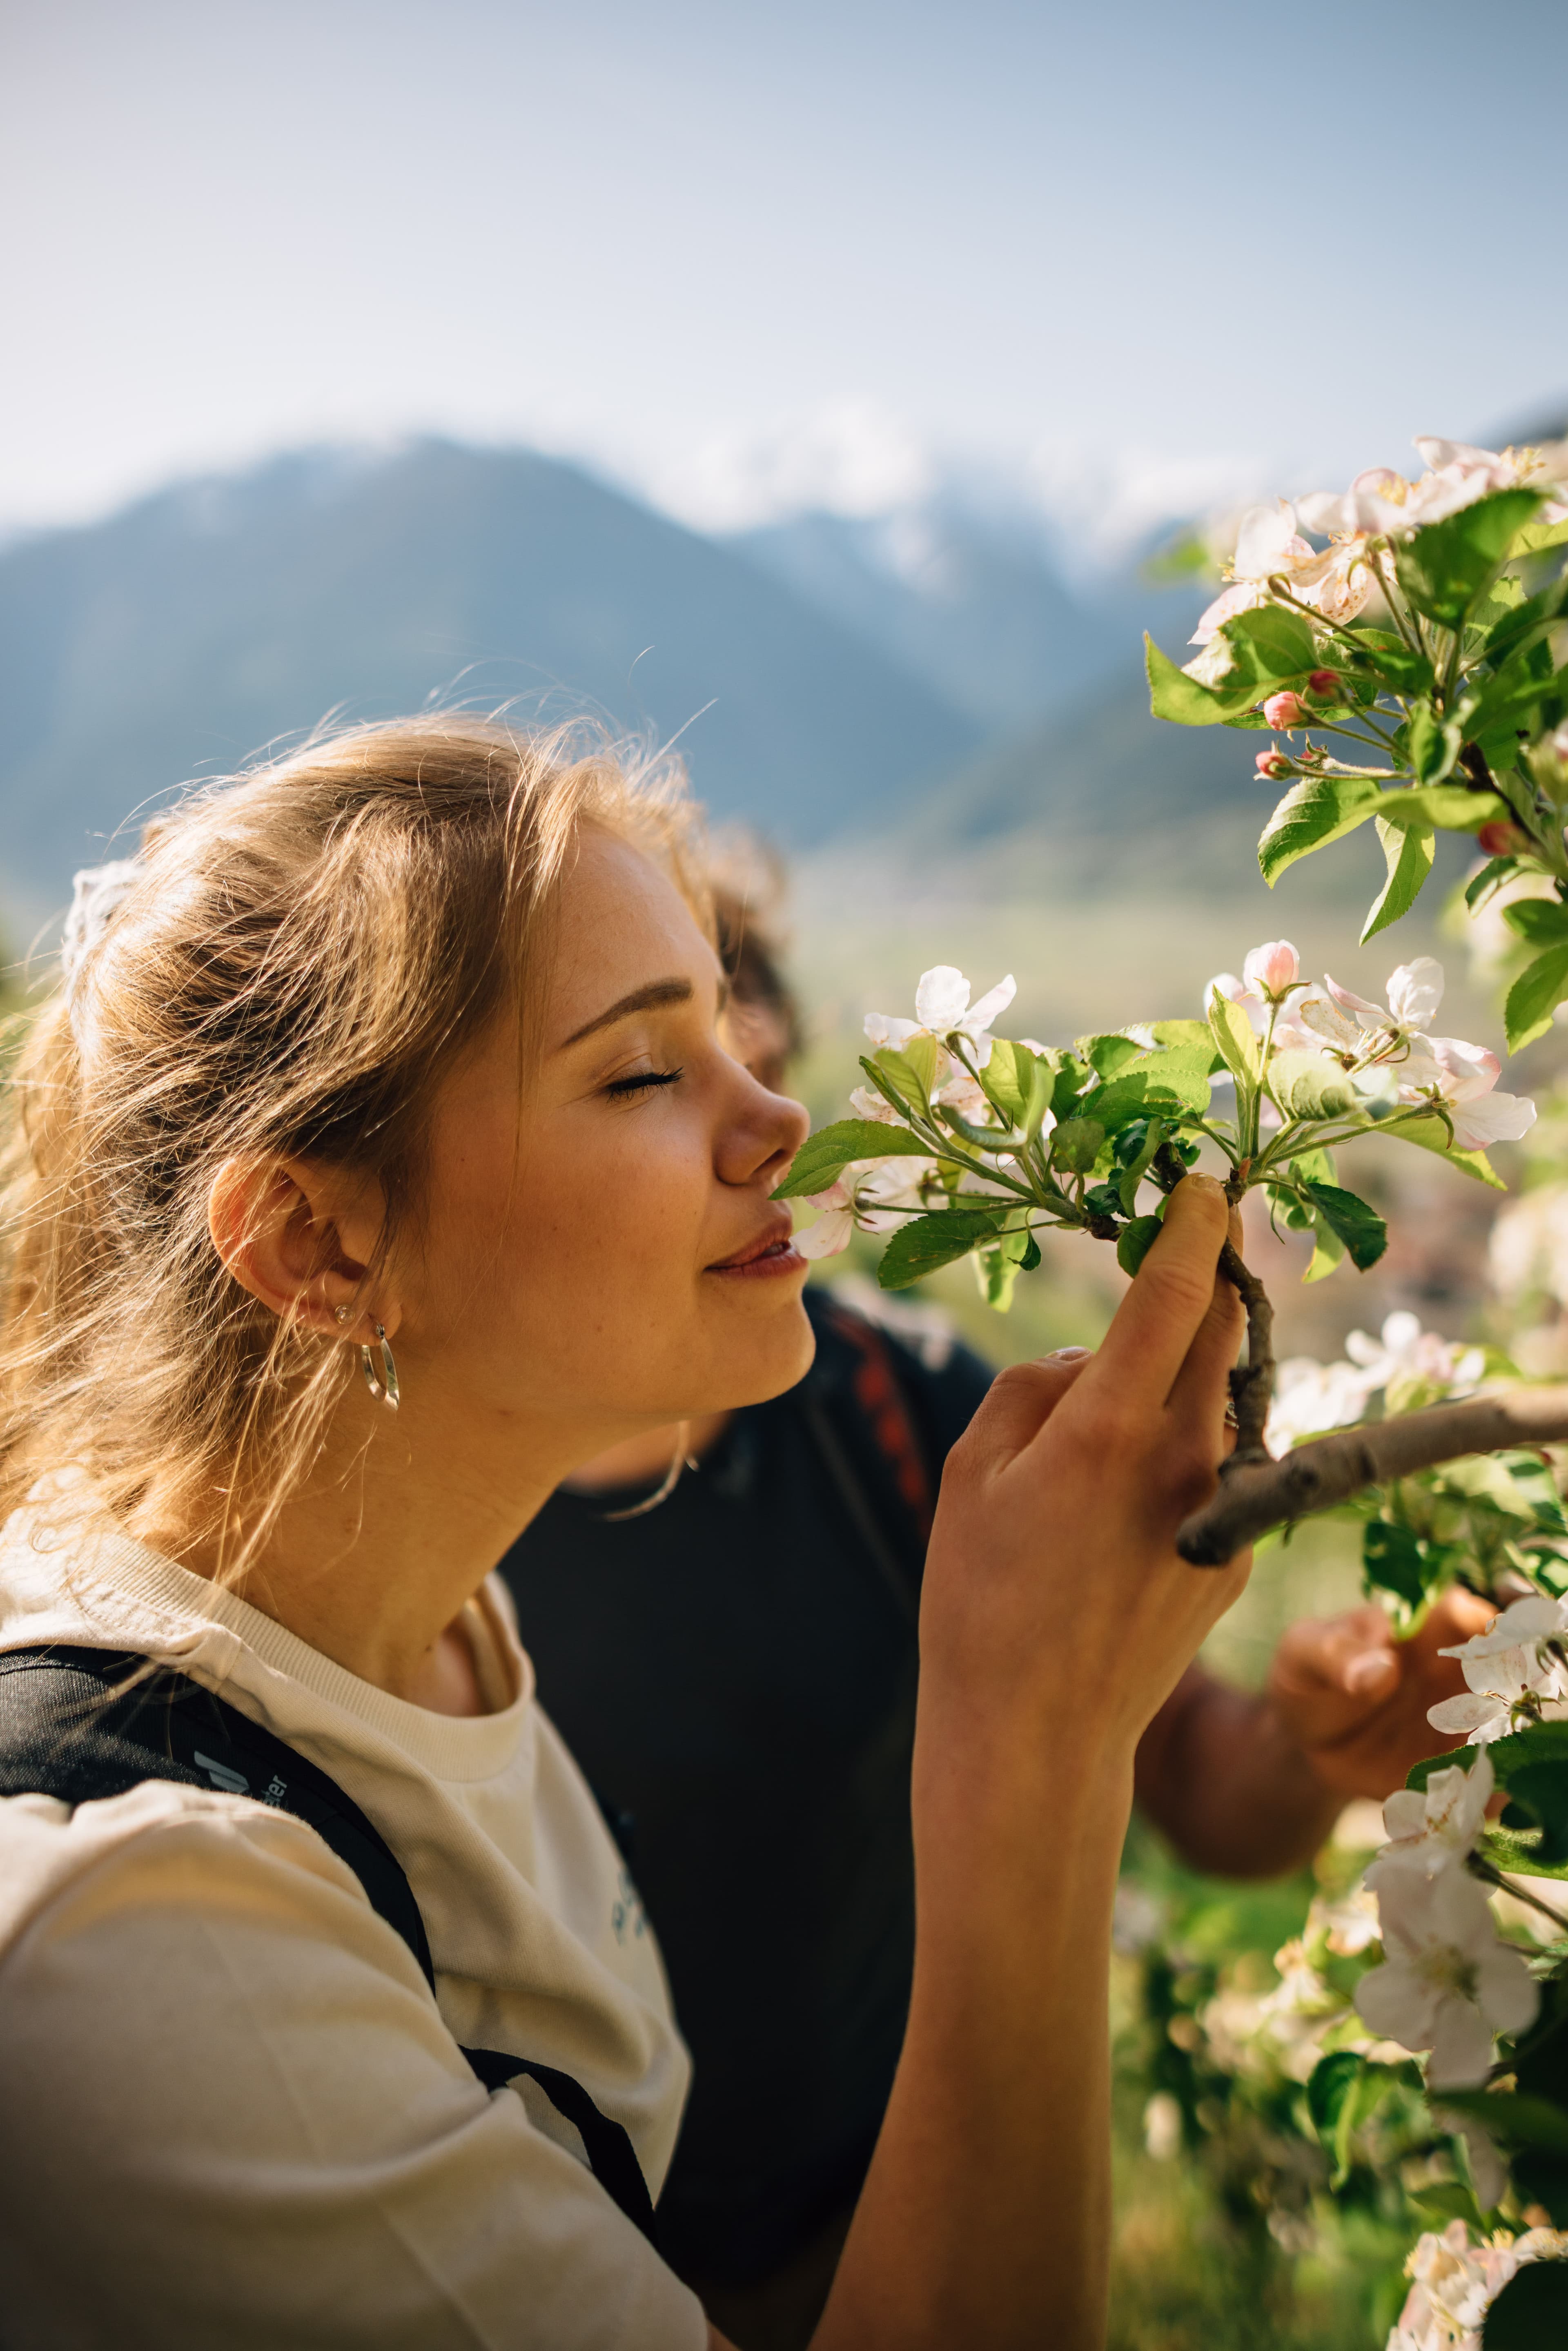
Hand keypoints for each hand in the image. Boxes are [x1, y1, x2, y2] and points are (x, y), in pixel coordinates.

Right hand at [919, 1175, 1251, 1780]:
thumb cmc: (980, 1598)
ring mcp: (1226, 1509)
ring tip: (1112, 1420)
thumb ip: (1039, 1387)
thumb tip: (1098, 1359)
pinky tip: (1122, 1498)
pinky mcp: (1239, 1552)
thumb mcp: (974, 1470)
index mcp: (1116, 1428)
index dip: (1192, 1222)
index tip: (1198, 1177)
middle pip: (1223, 1330)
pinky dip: (1186, 1447)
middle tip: (1174, 1249)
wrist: (1035, 1734)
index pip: (1176, 1290)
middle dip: (1206, 1279)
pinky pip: (1221, 1464)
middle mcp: (1190, 1460)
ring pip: (1223, 1398)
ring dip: (1186, 1376)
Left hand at [1265, 1587, 1496, 1801]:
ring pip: (1497, 1731)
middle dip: (1506, 1691)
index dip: (1480, 1627)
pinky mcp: (1447, 1767)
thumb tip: (1383, 1667)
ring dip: (1502, 1746)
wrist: (1303, 1737)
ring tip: (1489, 1764)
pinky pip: (1474, 1780)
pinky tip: (1484, 1804)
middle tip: (1493, 1713)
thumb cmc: (1309, 1676)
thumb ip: (1337, 1655)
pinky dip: (1485, 1794)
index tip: (1486, 1643)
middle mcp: (1450, 1674)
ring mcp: (1455, 1723)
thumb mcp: (1305, 1654)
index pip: (1462, 1616)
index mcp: (1418, 1630)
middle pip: (1497, 1675)